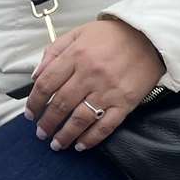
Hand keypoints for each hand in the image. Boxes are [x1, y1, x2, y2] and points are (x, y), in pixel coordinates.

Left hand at [24, 18, 164, 151]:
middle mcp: (90, 74)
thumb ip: (54, 52)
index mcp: (76, 56)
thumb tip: (36, 75)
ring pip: (80, 119)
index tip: (30, 113)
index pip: (46, 83)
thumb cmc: (111, 35)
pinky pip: (105, 125)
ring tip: (56, 144)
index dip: (34, 102)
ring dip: (65, 134)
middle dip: (47, 122)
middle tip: (41, 133)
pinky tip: (80, 145)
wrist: (149, 37)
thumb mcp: (77, 34)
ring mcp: (108, 90)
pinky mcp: (125, 103)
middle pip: (61, 104)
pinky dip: (91, 138)